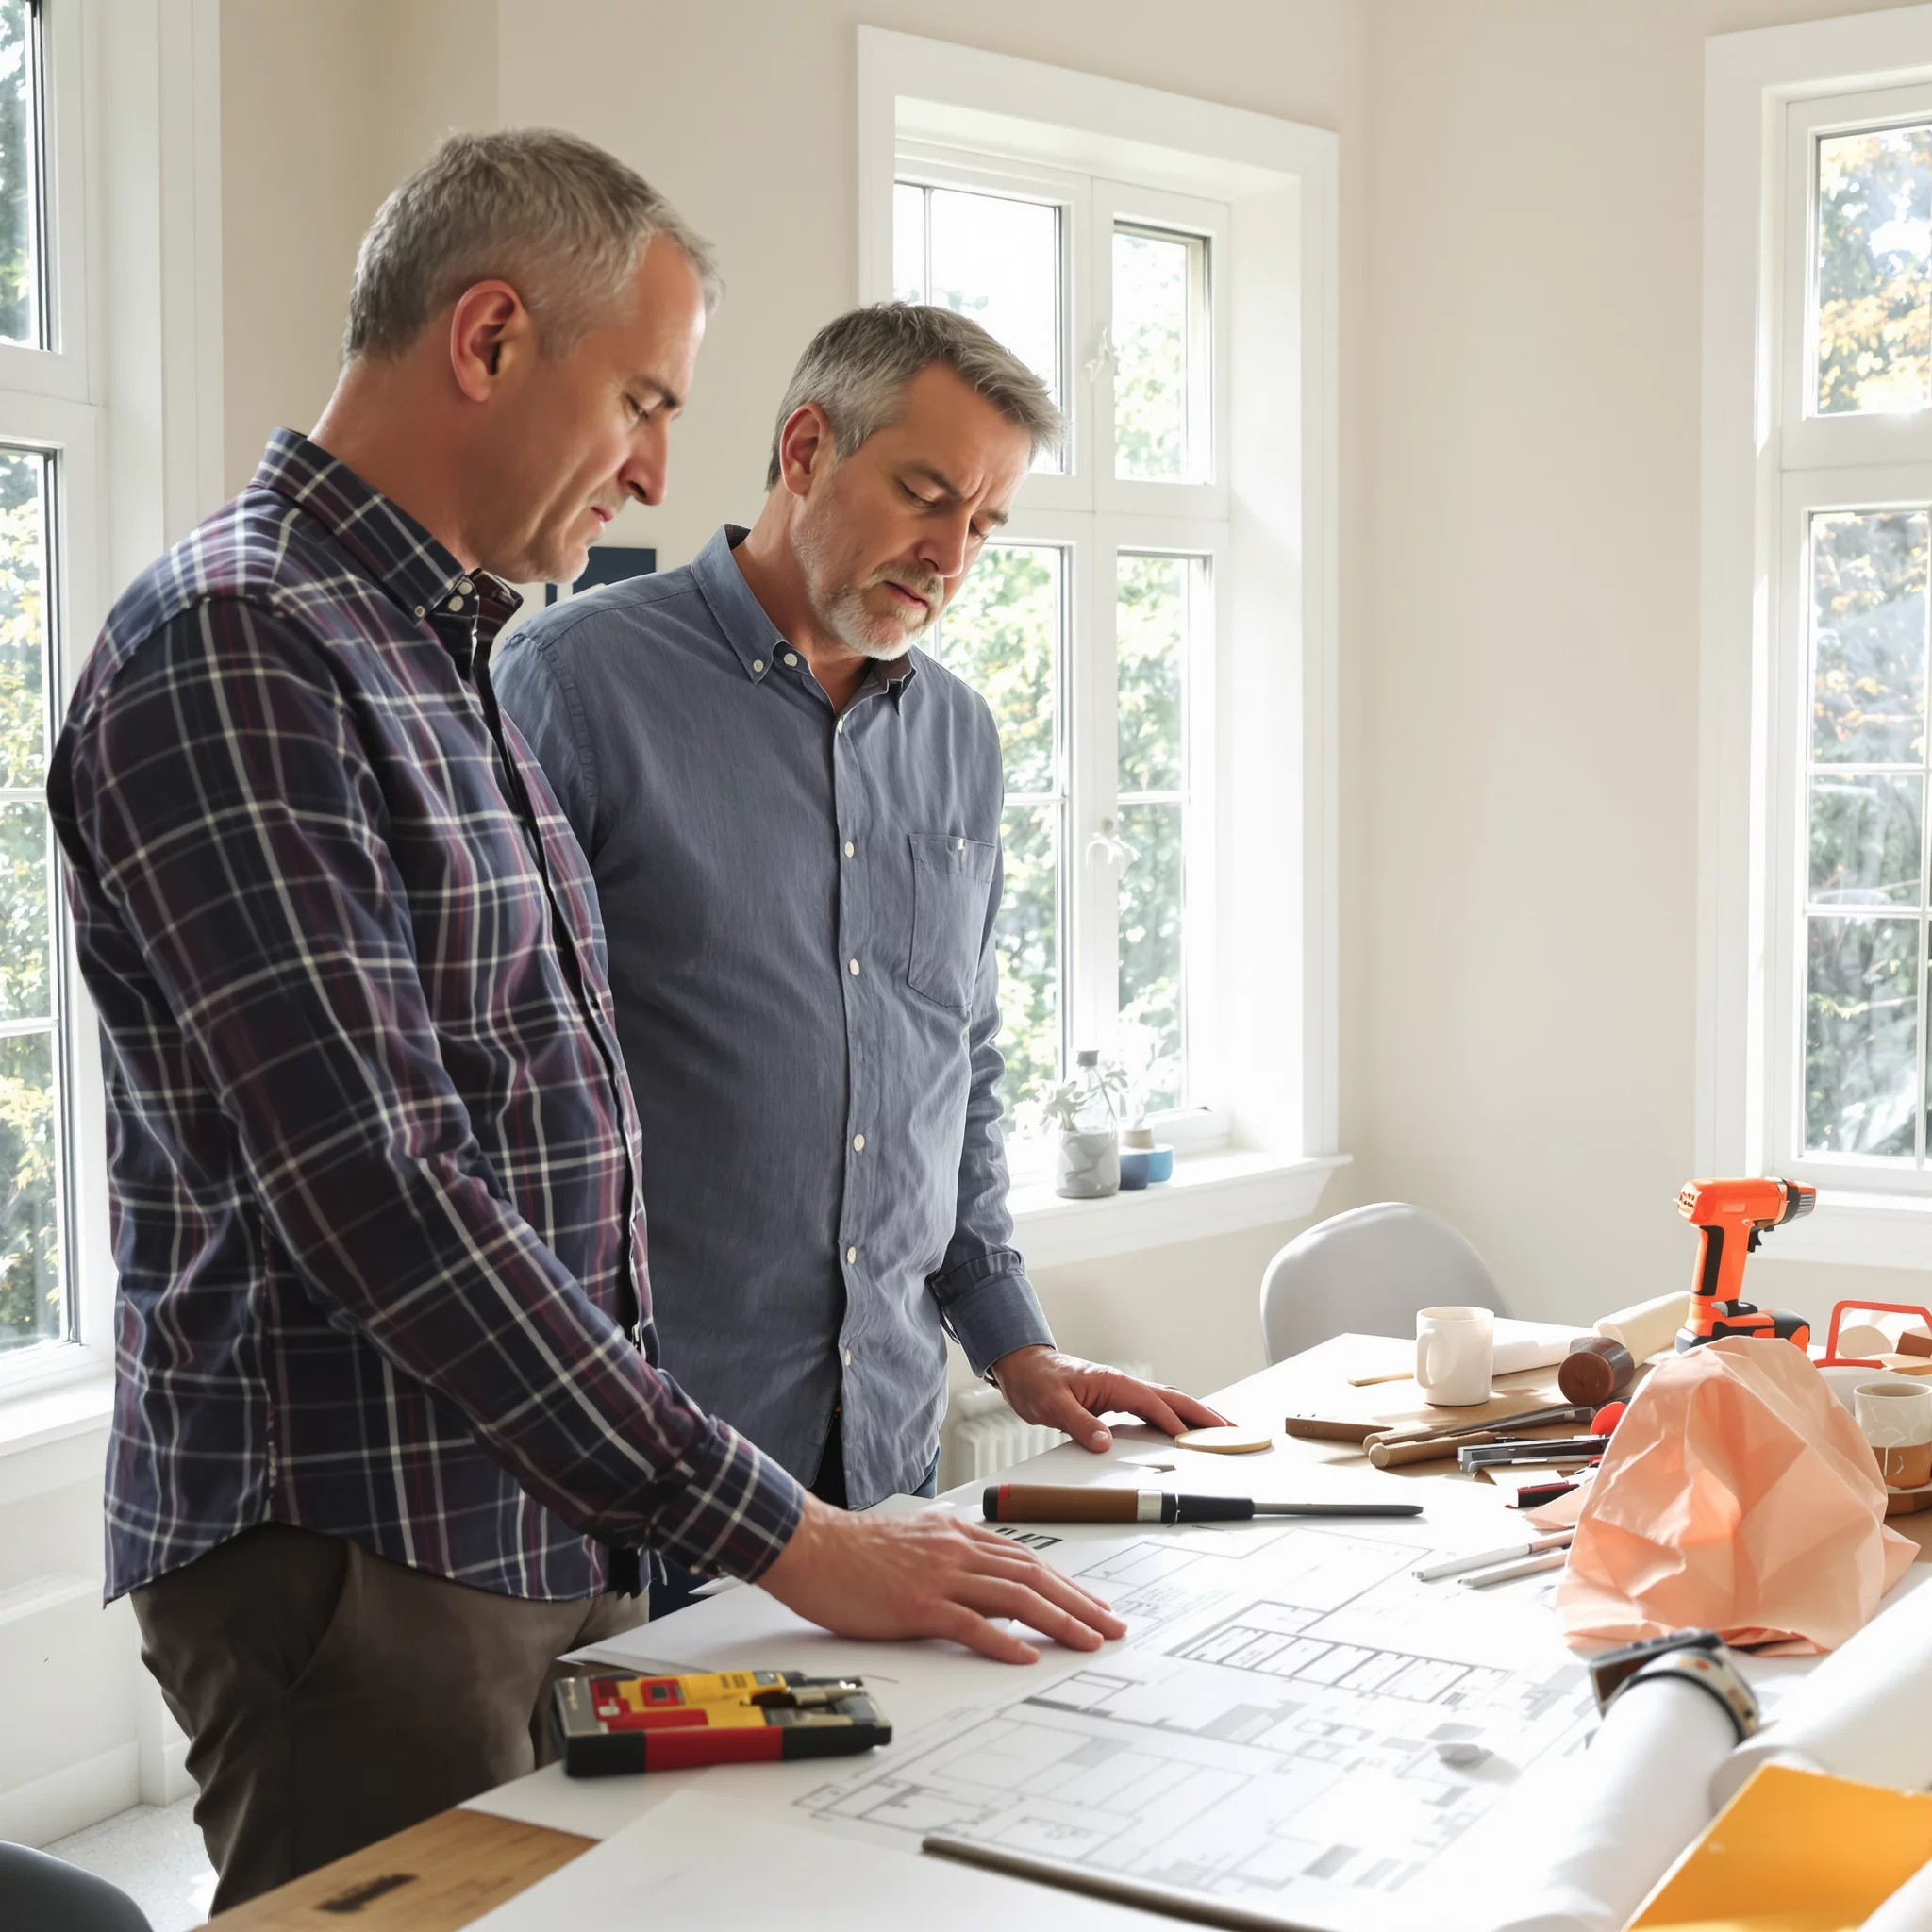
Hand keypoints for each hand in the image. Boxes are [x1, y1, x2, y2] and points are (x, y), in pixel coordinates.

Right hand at [757, 1494, 1127, 1663]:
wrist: (810, 1545)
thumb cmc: (852, 1549)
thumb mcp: (913, 1539)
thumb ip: (948, 1553)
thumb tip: (979, 1577)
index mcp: (956, 1533)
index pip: (1026, 1558)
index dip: (1066, 1583)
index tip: (1093, 1604)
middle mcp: (956, 1549)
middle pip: (1033, 1575)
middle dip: (1079, 1602)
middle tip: (1111, 1627)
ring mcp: (939, 1576)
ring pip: (1014, 1597)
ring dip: (1059, 1621)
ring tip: (1088, 1642)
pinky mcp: (917, 1605)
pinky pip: (970, 1624)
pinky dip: (1003, 1641)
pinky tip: (1027, 1656)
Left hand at [990, 1346, 1230, 1452]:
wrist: (1023, 1368)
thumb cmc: (1036, 1382)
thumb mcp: (1053, 1406)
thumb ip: (1080, 1424)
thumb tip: (1104, 1443)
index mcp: (1114, 1383)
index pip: (1155, 1405)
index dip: (1178, 1423)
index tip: (1200, 1440)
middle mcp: (1123, 1384)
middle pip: (1174, 1399)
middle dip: (1203, 1415)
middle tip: (1231, 1430)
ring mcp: (1121, 1390)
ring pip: (1167, 1402)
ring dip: (1193, 1415)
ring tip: (1218, 1430)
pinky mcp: (1116, 1399)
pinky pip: (1153, 1408)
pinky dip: (1174, 1417)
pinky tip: (1182, 1428)